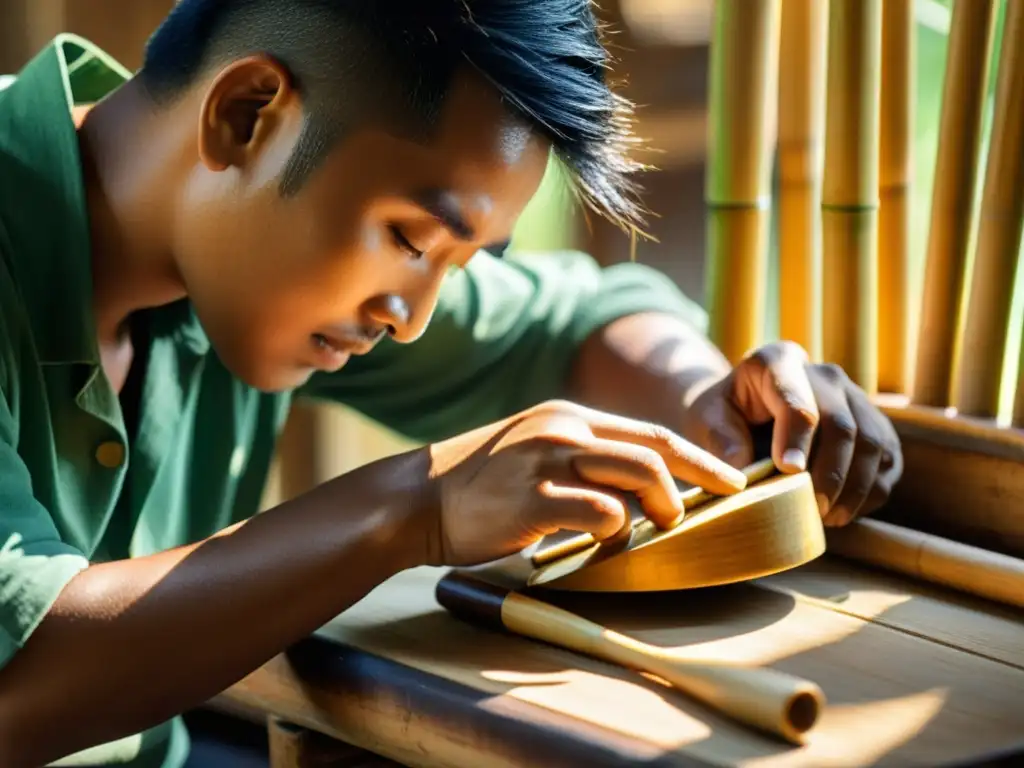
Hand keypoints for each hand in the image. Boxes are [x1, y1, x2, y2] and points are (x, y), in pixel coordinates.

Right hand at [420, 399, 747, 565]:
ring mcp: (548, 461)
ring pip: (636, 477)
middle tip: (694, 516)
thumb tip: (634, 488)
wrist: (418, 497)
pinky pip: (599, 513)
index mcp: (568, 417)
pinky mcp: (532, 498)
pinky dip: (615, 531)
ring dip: (658, 510)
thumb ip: (579, 456)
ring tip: (653, 530)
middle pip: (654, 453)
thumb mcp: (533, 448)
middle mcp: (564, 429)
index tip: (731, 481)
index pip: (650, 433)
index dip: (698, 459)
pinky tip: (603, 541)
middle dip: (691, 487)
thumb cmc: (479, 482)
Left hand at [680, 341, 902, 526]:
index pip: (798, 402)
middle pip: (842, 425)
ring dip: (854, 488)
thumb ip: (722, 440)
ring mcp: (855, 398)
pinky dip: (870, 492)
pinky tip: (842, 511)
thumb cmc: (724, 416)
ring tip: (827, 517)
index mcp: (778, 362)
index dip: (797, 440)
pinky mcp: (875, 424)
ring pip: (873, 443)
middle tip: (812, 508)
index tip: (789, 472)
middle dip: (829, 473)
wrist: (746, 411)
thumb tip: (743, 471)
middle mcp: (824, 374)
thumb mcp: (708, 419)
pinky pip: (888, 460)